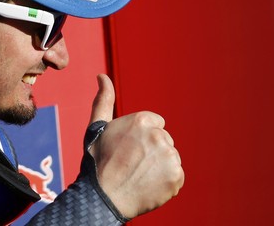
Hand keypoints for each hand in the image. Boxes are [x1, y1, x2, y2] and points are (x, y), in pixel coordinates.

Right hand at [88, 74, 183, 217]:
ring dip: (159, 166)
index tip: (128, 150)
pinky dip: (165, 182)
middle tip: (132, 164)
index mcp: (141, 120)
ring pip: (170, 158)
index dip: (140, 138)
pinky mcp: (176, 177)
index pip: (156, 124)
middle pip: (164, 140)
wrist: (103, 197)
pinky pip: (176, 176)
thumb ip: (103, 100)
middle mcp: (158, 136)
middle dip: (152, 151)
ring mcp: (169, 157)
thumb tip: (102, 76)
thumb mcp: (97, 128)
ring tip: (139, 175)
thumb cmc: (97, 162)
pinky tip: (148, 185)